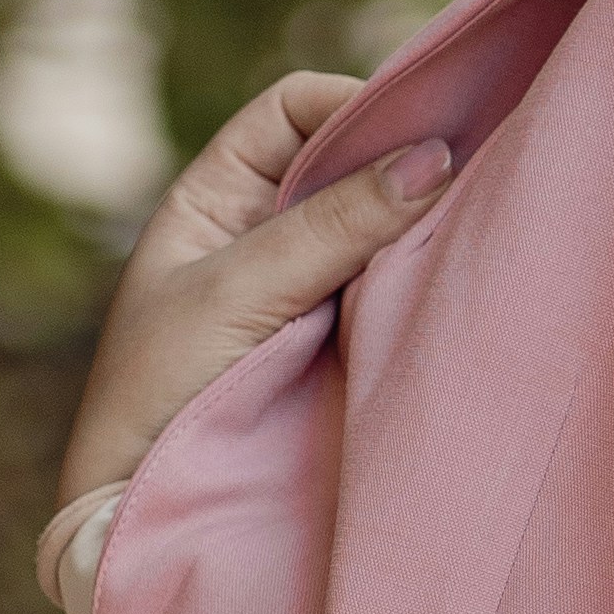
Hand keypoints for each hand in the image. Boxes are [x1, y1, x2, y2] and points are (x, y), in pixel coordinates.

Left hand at [57, 73, 453, 505]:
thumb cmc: (159, 392)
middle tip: (471, 164)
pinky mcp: (336, 344)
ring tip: (473, 216)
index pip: (294, 111)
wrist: (140, 510)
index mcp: (212, 197)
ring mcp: (302, 289)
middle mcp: (260, 231)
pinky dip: (417, 278)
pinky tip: (453, 273)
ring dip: (415, 224)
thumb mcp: (239, 291)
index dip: (352, 104)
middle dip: (400, 159)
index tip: (420, 127)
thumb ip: (333, 225)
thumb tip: (433, 158)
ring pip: (375, 228)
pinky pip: (386, 289)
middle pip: (345, 164)